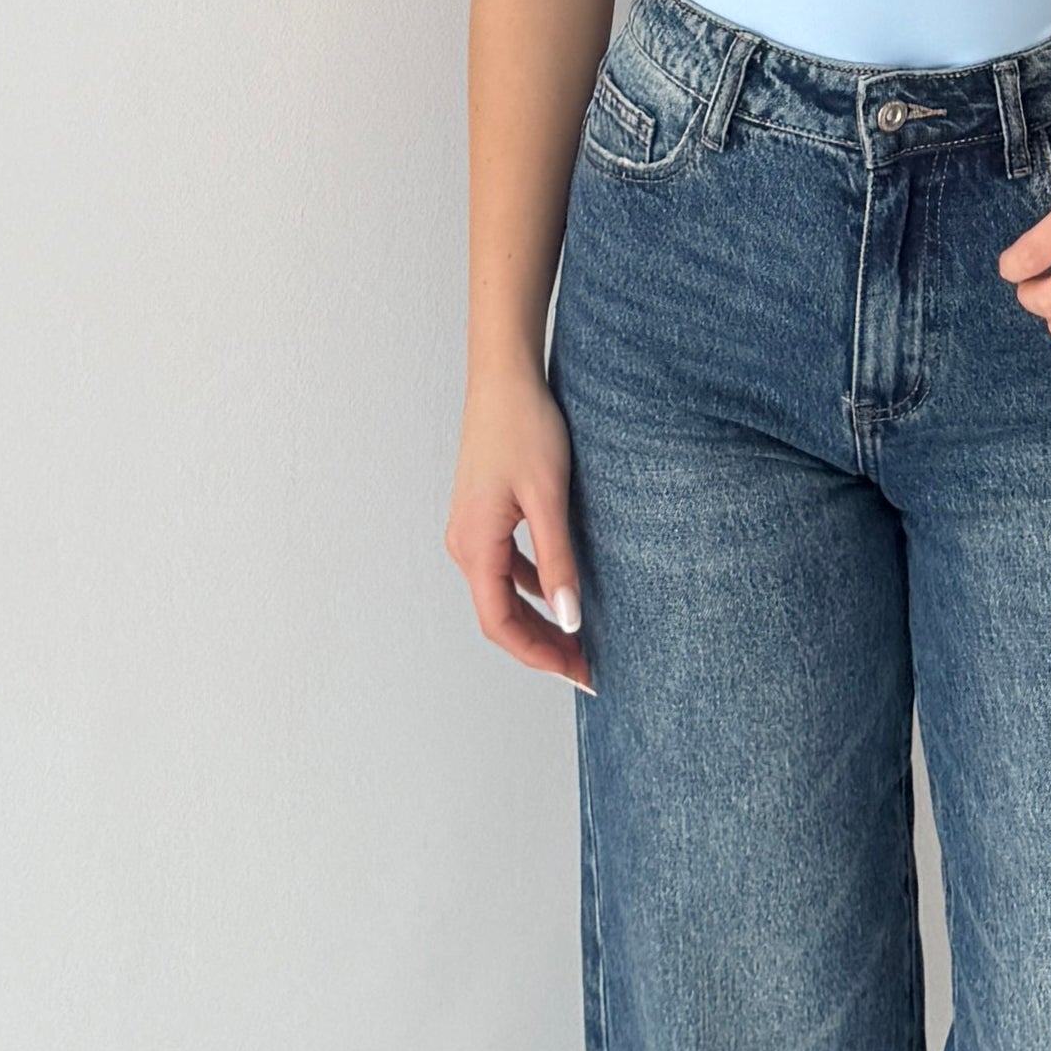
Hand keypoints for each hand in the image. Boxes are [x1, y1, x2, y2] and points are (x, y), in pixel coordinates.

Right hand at [446, 369, 591, 686]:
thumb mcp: (549, 496)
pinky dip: (531, 589)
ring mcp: (470, 530)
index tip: (578, 672)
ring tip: (577, 638)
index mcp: (475, 545)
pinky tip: (560, 590)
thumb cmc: (525, 427)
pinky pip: (503, 568)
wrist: (504, 377)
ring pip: (501, 594)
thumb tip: (570, 620)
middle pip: (498, 616)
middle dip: (541, 646)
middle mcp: (464, 544)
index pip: (500, 624)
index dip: (539, 655)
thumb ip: (557, 560)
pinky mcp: (482, 516)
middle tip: (586, 666)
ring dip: (537, 620)